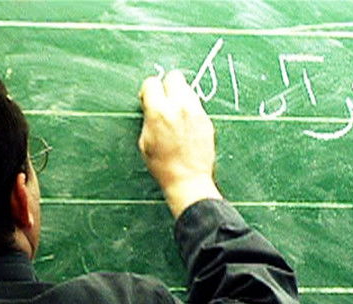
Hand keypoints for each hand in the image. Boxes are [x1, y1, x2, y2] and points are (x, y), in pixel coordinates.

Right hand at [138, 70, 221, 217]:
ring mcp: (196, 113)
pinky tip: (187, 125)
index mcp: (159, 112)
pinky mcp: (207, 120)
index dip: (148, 91)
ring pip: (188, 89)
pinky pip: (197, 105)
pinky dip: (191, 109)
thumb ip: (149, 116)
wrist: (188, 178)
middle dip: (167, 85)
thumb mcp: (144, 139)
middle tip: (165, 101)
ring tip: (177, 115)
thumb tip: (151, 102)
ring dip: (180, 96)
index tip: (149, 99)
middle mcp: (179, 107)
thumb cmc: (162, 164)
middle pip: (174, 76)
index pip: (152, 82)